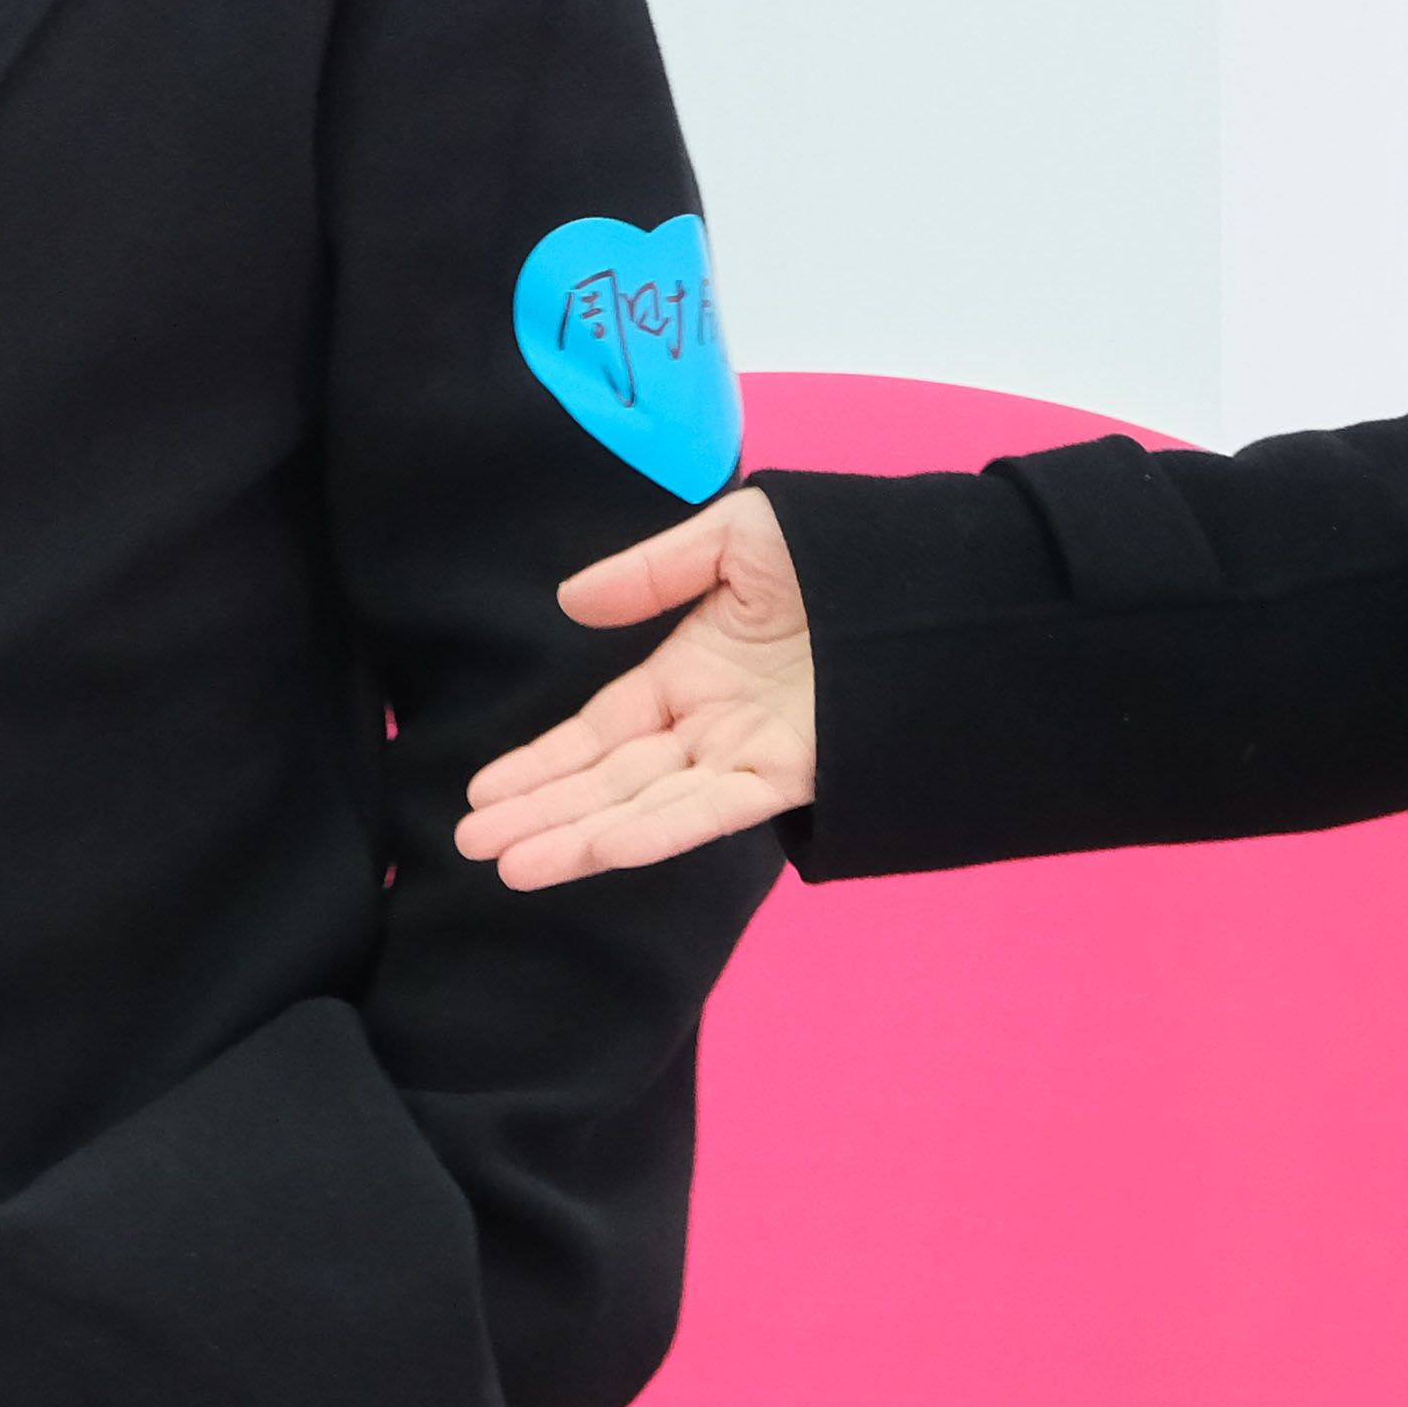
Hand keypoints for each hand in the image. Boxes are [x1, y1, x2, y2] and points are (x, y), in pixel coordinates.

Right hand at [458, 487, 817, 886]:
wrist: (938, 581)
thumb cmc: (842, 553)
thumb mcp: (734, 541)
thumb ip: (651, 573)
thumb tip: (570, 602)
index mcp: (694, 673)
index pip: (601, 732)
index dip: (542, 763)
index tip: (482, 793)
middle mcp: (711, 725)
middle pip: (610, 780)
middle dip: (541, 814)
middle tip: (469, 846)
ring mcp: (747, 754)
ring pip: (646, 806)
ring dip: (577, 836)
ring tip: (509, 865)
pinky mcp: (791, 773)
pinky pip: (710, 810)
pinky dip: (654, 831)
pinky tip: (600, 849)